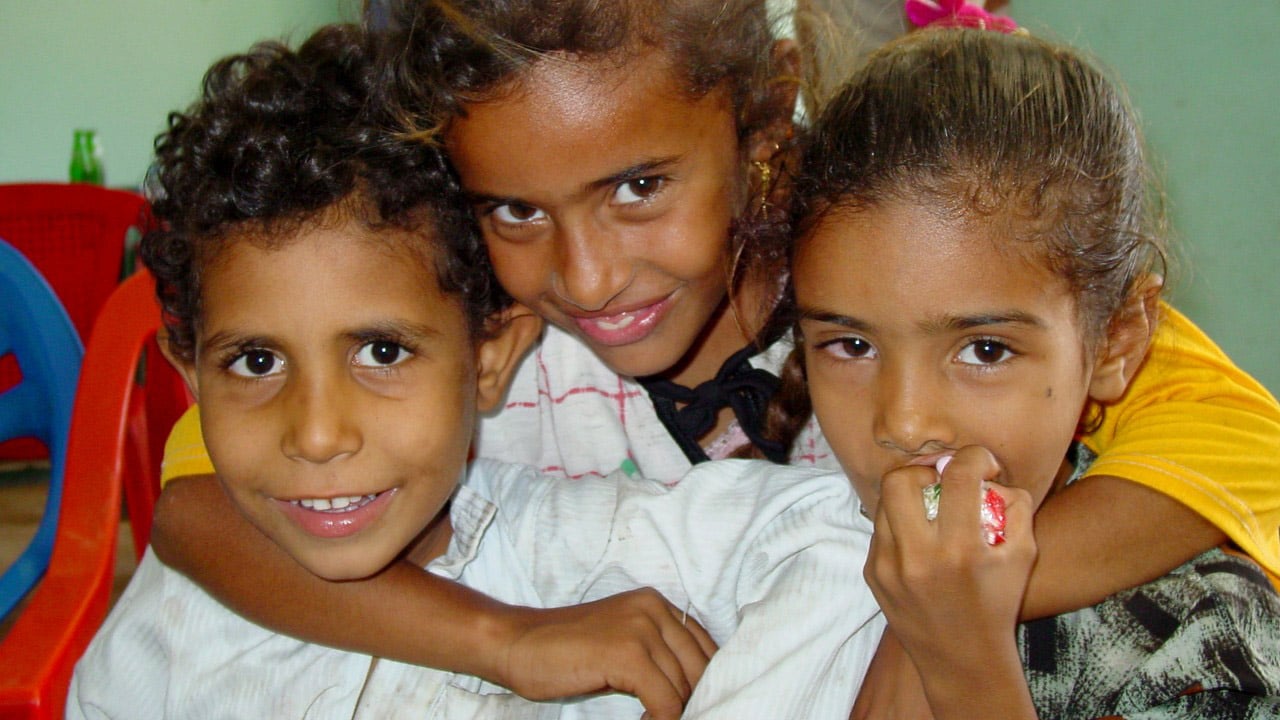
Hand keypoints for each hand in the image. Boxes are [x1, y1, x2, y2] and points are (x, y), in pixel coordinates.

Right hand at [495, 588, 717, 719]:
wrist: (517, 644)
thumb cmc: (564, 650)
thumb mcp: (620, 641)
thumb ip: (657, 653)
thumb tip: (693, 689)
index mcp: (655, 603)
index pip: (705, 646)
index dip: (702, 681)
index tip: (687, 705)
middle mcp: (653, 609)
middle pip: (700, 667)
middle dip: (690, 699)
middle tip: (666, 716)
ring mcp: (642, 629)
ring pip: (684, 688)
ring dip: (672, 713)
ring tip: (650, 719)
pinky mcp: (628, 655)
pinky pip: (666, 702)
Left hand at [863, 446, 1036, 716]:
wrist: (963, 660)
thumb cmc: (998, 602)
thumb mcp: (1024, 554)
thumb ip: (1014, 504)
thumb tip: (988, 474)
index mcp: (960, 550)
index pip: (958, 475)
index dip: (974, 457)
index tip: (982, 465)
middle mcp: (917, 557)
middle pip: (900, 479)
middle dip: (924, 471)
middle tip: (942, 482)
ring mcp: (887, 566)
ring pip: (884, 503)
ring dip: (909, 497)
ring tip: (931, 510)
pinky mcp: (871, 574)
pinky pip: (880, 531)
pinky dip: (900, 525)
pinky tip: (920, 540)